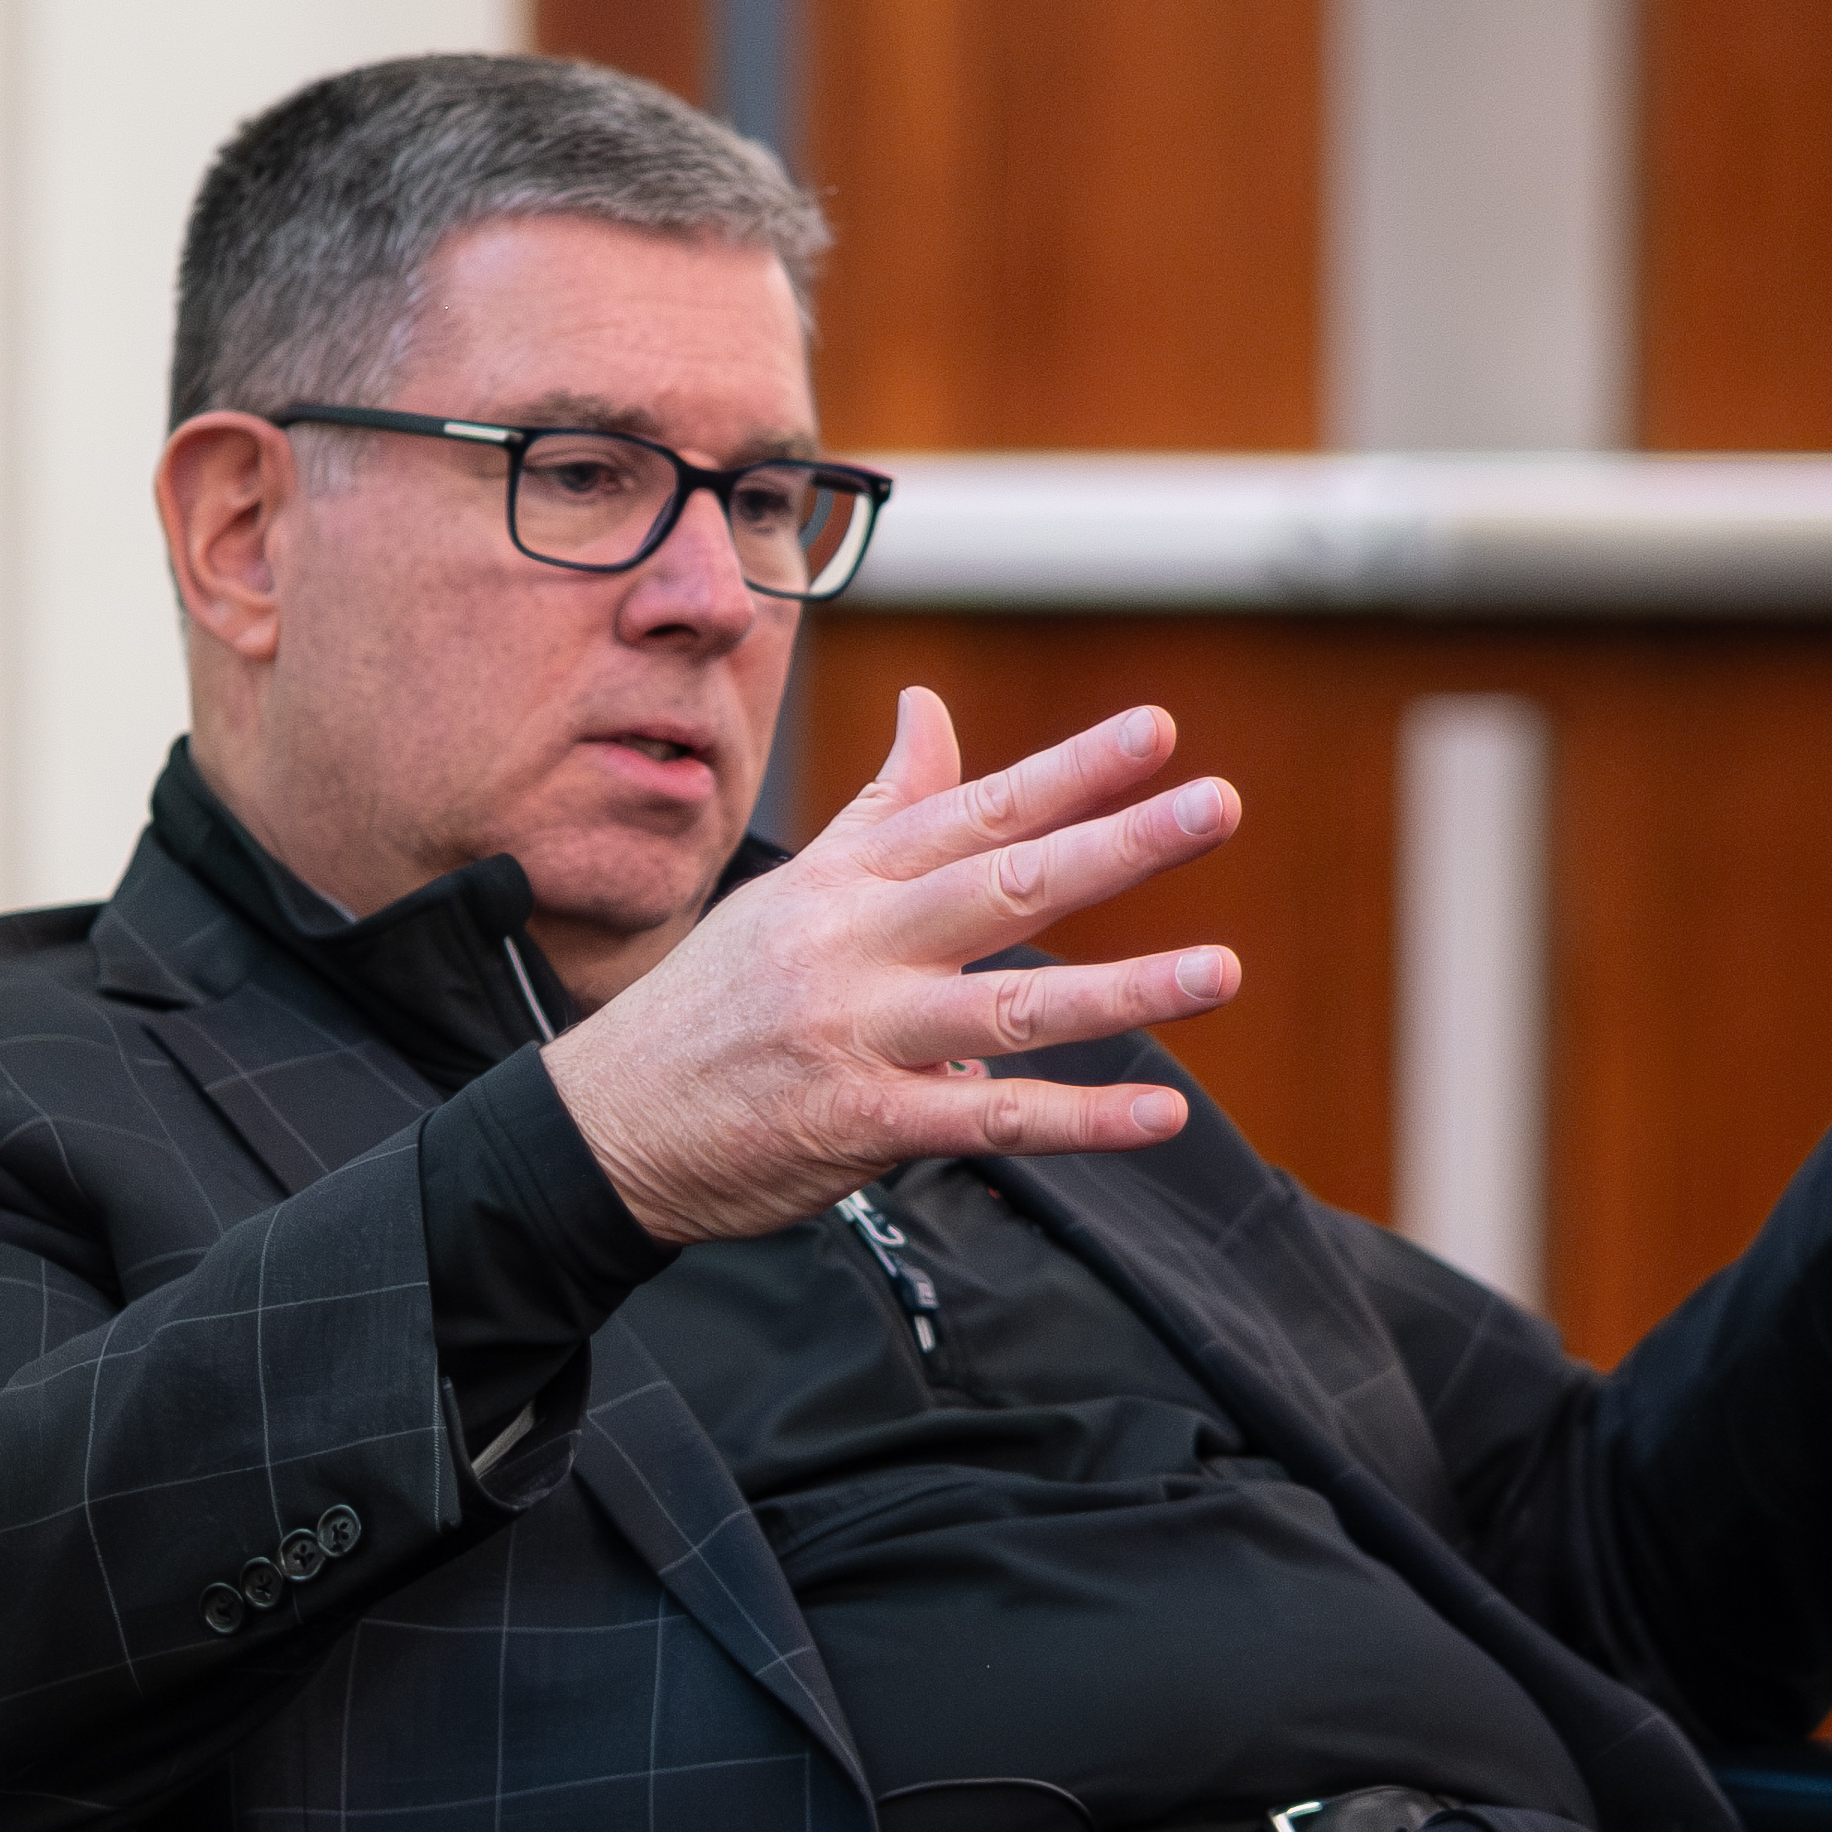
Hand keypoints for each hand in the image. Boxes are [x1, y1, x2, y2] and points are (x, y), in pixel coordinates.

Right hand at [546, 683, 1242, 1239]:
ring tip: (1222, 969)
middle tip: (1216, 807)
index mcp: (849, 880)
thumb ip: (883, 807)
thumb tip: (929, 708)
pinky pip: (989, 1118)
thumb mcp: (794, 889)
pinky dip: (1079, 1120)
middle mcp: (858, 945)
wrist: (609, 1123)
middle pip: (1005, 882)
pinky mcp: (861, 1122)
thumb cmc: (715, 1002)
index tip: (1159, 730)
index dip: (1070, 769)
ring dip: (1126, 989)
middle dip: (1117, 844)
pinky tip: (1158, 1113)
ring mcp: (860, 1033)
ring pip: (1011, 1003)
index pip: (976, 808)